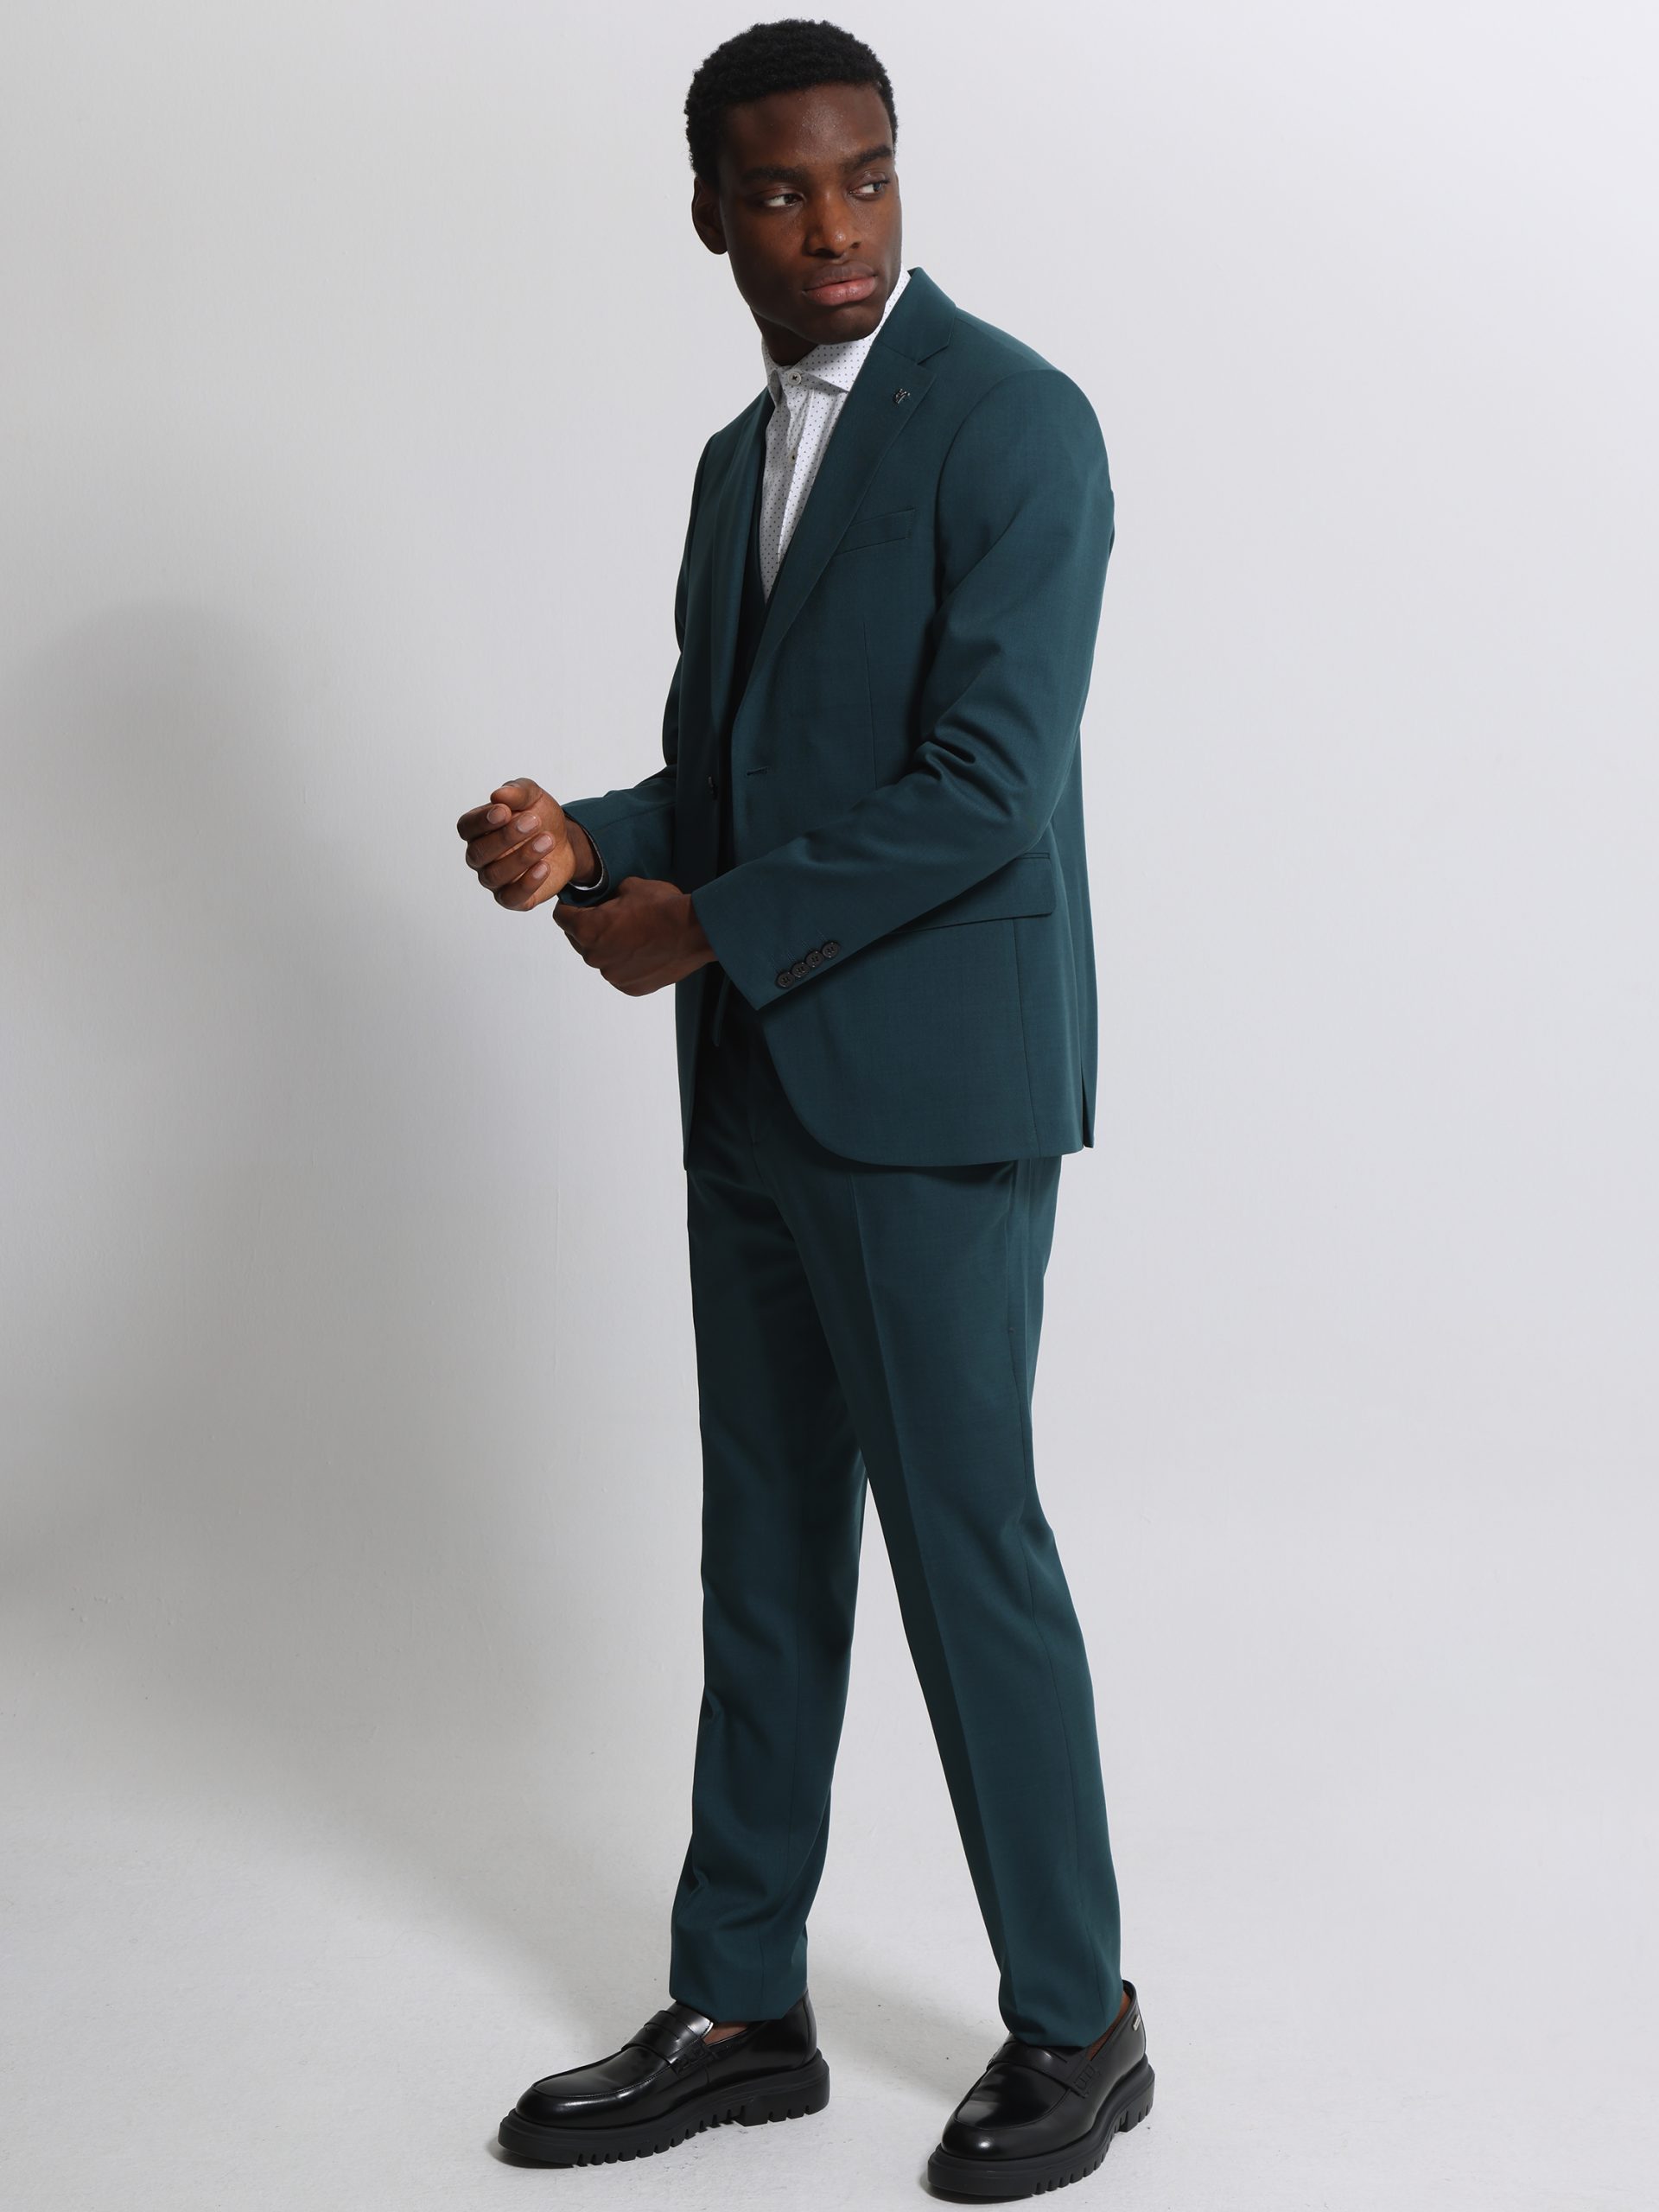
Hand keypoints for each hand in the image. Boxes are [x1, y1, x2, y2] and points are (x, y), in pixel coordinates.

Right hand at [455, 777, 596, 911]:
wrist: (566, 840)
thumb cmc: (540, 817)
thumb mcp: (532, 796)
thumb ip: (516, 792)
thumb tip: (498, 795)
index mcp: (478, 830)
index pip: (466, 827)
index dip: (482, 821)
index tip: (504, 811)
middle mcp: (481, 857)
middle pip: (478, 852)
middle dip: (505, 837)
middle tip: (533, 822)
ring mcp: (494, 879)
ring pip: (494, 875)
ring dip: (521, 858)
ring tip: (547, 841)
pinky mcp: (513, 898)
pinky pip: (511, 898)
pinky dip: (527, 883)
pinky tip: (545, 866)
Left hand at [553, 874, 716, 995]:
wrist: (696, 932)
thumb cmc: (664, 907)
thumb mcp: (631, 887)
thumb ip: (610, 896)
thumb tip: (609, 901)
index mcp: (588, 929)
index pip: (561, 918)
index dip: (569, 908)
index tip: (577, 905)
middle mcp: (594, 956)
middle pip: (579, 940)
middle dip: (590, 929)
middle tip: (611, 918)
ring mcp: (612, 975)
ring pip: (601, 958)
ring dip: (609, 948)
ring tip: (633, 936)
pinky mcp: (630, 988)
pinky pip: (619, 973)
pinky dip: (626, 964)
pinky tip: (644, 951)